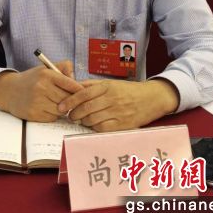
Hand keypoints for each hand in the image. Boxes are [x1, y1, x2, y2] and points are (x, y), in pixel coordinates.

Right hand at [0, 61, 82, 121]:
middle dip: (71, 100)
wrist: (9, 91)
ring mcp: (37, 101)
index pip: (69, 83)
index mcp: (46, 75)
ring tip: (57, 103)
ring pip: (61, 110)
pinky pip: (52, 118)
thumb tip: (77, 81)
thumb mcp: (46, 69)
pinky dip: (53, 115)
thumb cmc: (32, 79)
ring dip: (62, 109)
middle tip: (73, 100)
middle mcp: (41, 87)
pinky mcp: (34, 114)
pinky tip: (48, 108)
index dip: (79, 89)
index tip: (85, 92)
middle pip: (67, 98)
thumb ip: (63, 68)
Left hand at [58, 78, 178, 131]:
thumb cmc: (128, 91)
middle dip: (74, 113)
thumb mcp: (111, 83)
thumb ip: (92, 85)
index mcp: (107, 87)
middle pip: (86, 108)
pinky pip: (103, 129)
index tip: (61, 106)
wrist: (152, 99)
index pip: (83, 94)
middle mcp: (112, 99)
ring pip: (93, 120)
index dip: (70, 100)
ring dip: (83, 121)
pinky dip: (94, 128)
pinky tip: (93, 125)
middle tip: (69, 115)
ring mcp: (118, 113)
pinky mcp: (123, 125)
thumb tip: (73, 86)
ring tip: (81, 120)